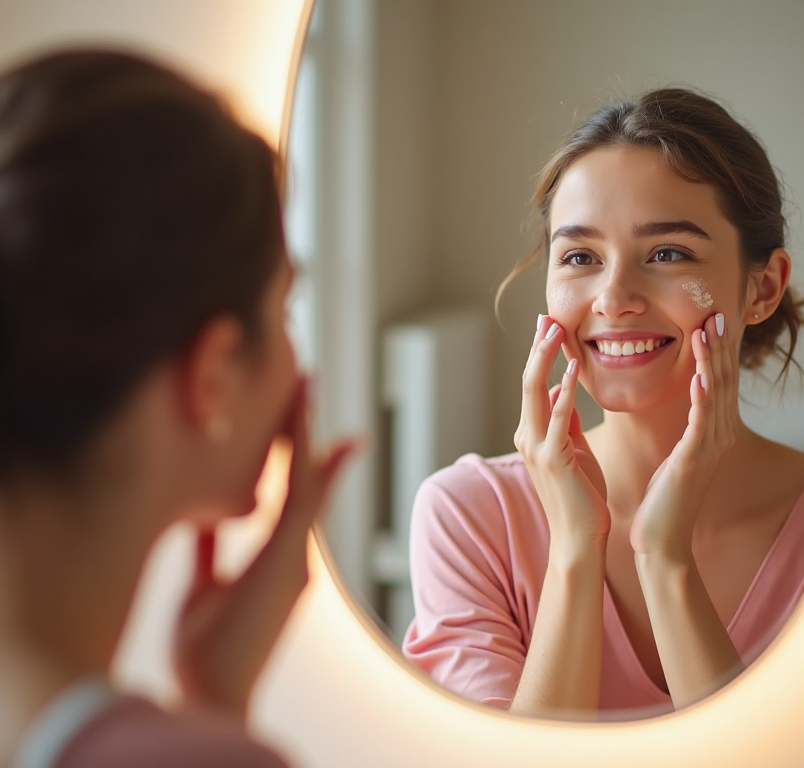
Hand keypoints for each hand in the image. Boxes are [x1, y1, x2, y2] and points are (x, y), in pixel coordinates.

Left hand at [174, 377, 358, 715]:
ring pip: (307, 478)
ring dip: (305, 429)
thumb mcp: (200, 585)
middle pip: (303, 476)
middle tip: (307, 380)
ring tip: (307, 382)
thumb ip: (209, 548)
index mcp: (273, 560)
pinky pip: (307, 499)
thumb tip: (197, 511)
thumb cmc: (202, 650)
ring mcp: (296, 556)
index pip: (286, 493)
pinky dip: (316, 462)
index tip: (292, 418)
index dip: (290, 451)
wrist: (211, 691)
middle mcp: (293, 553)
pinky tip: (321, 430)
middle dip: (304, 427)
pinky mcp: (291, 560)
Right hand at [514, 315, 608, 552]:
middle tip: (547, 315)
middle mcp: (527, 436)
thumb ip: (566, 424)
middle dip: (537, 346)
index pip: (534, 384)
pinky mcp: (552, 459)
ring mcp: (536, 447)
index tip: (550, 325)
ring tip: (555, 329)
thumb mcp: (573, 453)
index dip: (541, 354)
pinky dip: (563, 389)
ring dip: (545, 357)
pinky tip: (571, 368)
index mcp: (532, 434)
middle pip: (527, 380)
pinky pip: (557, 416)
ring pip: (533, 391)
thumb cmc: (581, 498)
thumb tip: (560, 394)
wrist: (579, 539)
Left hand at [630, 313, 737, 560]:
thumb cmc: (665, 499)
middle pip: (722, 381)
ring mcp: (708, 449)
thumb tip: (686, 404)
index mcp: (711, 432)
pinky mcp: (694, 462)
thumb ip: (687, 429)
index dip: (717, 350)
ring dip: (712, 360)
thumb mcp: (677, 456)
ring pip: (715, 395)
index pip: (717, 381)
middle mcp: (717, 436)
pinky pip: (700, 424)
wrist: (663, 541)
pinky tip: (701, 376)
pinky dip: (702, 398)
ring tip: (709, 330)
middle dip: (720, 346)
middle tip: (718, 312)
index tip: (712, 319)